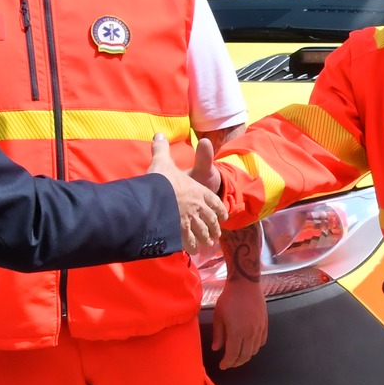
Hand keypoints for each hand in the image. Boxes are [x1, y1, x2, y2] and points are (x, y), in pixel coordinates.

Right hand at [150, 132, 225, 252]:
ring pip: (203, 232)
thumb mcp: (166, 162)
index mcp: (199, 191)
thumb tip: (160, 134)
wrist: (161, 193)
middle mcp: (198, 207)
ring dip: (206, 239)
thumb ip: (164, 149)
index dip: (219, 210)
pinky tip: (191, 251)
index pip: (214, 202)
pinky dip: (192, 246)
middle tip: (215, 237)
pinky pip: (189, 241)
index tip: (224, 217)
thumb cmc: (165, 179)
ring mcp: (191, 220)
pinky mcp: (182, 231)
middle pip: (210, 220)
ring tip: (206, 245)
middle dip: (213, 228)